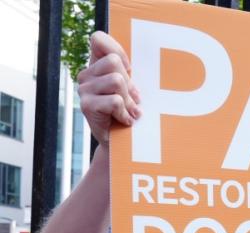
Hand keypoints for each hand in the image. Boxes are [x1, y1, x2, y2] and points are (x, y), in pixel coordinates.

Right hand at [77, 31, 140, 146]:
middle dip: (130, 83)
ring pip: (117, 81)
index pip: (98, 39)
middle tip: (132, 101)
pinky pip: (114, 101)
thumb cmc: (130, 112)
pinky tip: (125, 120)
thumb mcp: (131, 89)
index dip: (117, 50)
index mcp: (96, 66)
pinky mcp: (86, 106)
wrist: (122, 144)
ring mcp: (84, 90)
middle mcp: (86, 75)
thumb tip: (133, 66)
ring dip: (129, 100)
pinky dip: (125, 113)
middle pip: (114, 63)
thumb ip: (129, 73)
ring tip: (130, 111)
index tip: (129, 70)